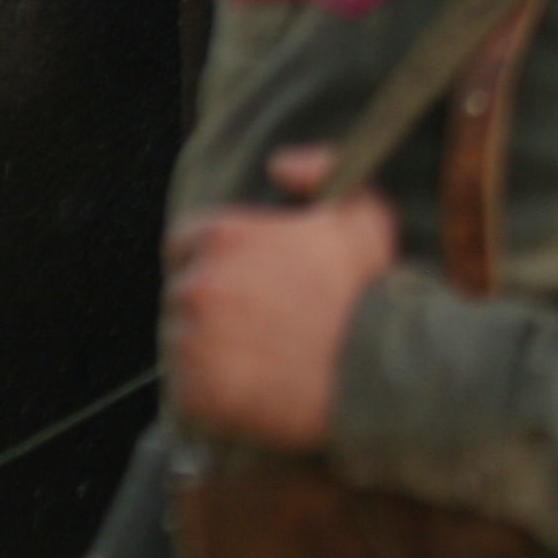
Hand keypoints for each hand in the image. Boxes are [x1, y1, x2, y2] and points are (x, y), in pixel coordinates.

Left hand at [165, 146, 395, 450]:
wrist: (375, 373)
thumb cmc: (370, 293)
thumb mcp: (364, 211)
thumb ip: (321, 167)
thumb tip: (278, 164)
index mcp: (224, 237)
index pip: (185, 242)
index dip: (214, 257)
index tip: (244, 275)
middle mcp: (198, 286)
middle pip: (182, 292)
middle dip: (213, 302)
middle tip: (259, 318)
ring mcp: (191, 342)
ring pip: (182, 341)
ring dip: (208, 346)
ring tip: (259, 355)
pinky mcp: (193, 393)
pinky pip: (187, 389)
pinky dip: (211, 389)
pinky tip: (254, 385)